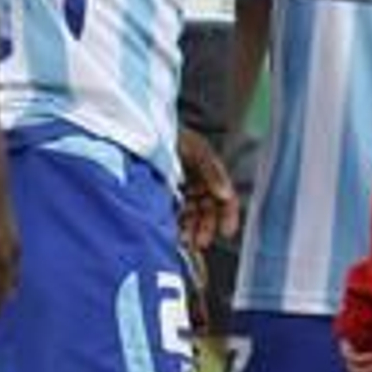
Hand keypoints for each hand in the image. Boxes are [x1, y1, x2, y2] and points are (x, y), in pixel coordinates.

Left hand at [177, 129, 238, 250]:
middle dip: (206, 228)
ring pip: (193, 216)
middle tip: (200, 242)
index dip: (228, 215)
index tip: (226, 231)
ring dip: (192, 230)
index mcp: (211, 172)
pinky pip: (176, 214)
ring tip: (186, 242)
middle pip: (208, 211)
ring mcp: (183, 189)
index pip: (226, 198)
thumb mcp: (197, 149)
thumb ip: (212, 171)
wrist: (143, 129)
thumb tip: (226, 193)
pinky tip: (174, 234)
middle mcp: (199, 182)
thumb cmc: (173, 134)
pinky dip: (177, 225)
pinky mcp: (166, 194)